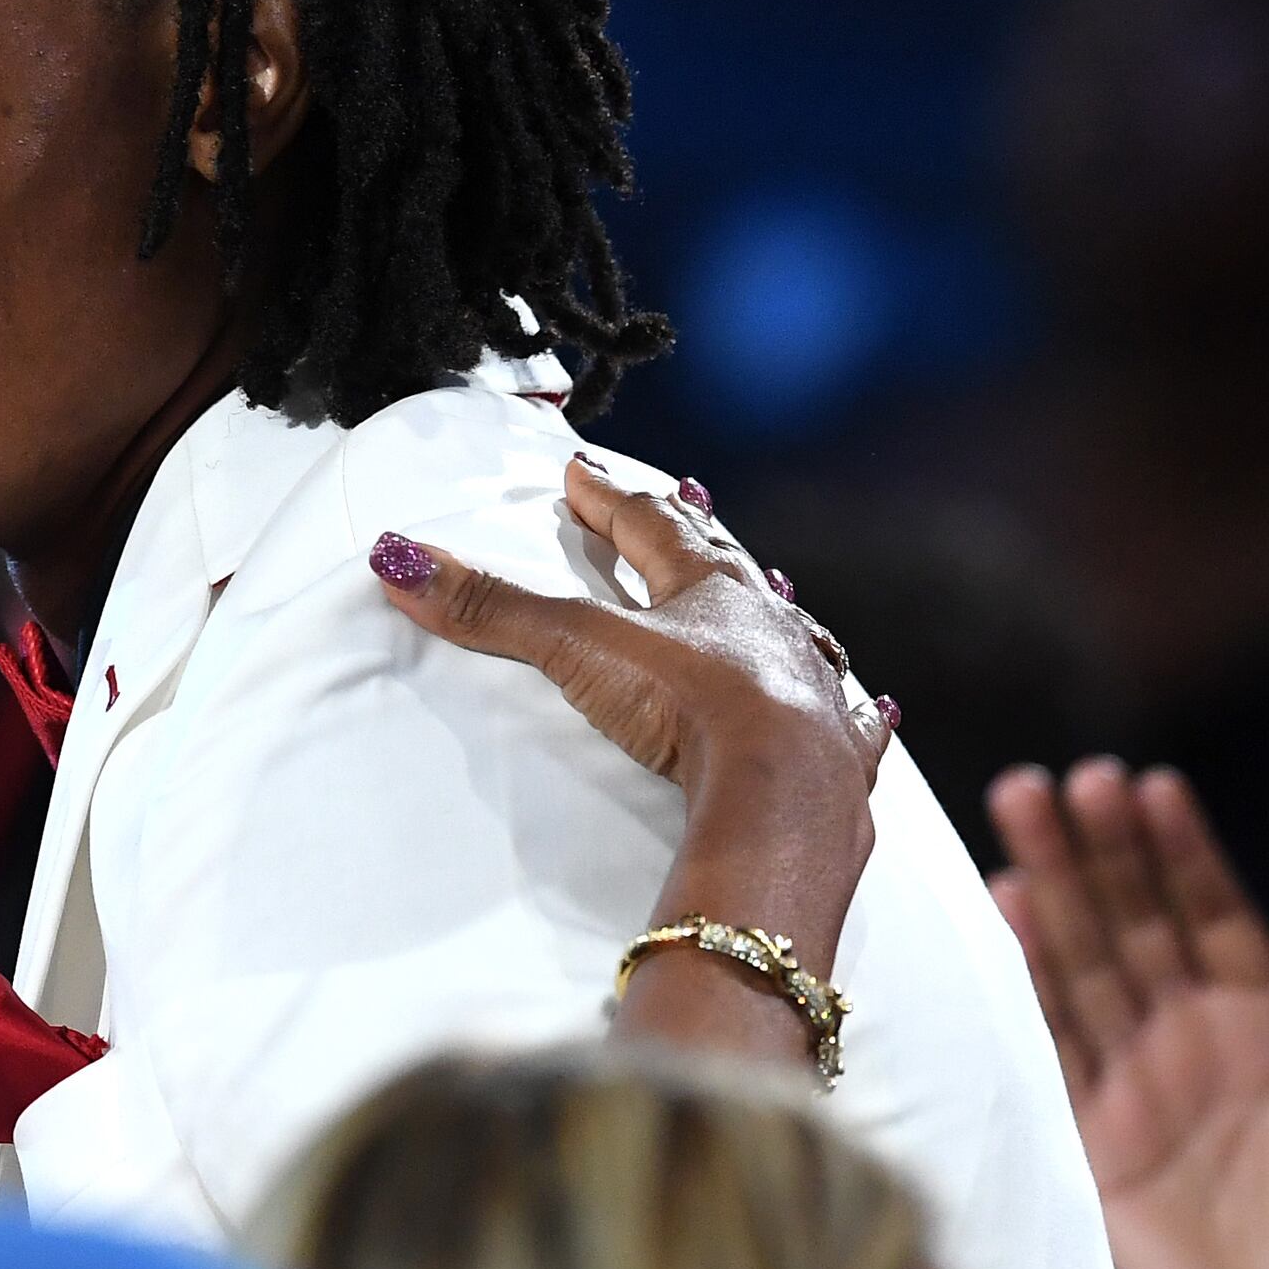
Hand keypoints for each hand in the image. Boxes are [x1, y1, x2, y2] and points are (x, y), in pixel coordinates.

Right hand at [373, 458, 888, 809]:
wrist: (786, 794)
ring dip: (771, 611)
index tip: (583, 474)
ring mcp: (810, 688)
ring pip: (792, 632)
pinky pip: (849, 720)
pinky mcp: (838, 755)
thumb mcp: (579, 649)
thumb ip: (493, 609)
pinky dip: (851, 708)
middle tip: (675, 506)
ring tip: (768, 594)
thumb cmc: (696, 709)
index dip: (608, 500)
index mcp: (709, 591)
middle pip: (724, 565)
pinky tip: (867, 702)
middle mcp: (768, 627)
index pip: (649, 527)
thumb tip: (401, 560)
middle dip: (690, 535)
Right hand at [989, 760, 1268, 1268]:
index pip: (1216, 915)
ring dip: (1052, 887)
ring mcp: (1129, 1081)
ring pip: (1081, 962)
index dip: (1182, 852)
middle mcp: (1189, 1040)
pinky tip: (1003, 908)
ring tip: (1023, 805)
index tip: (1149, 786)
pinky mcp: (1080, 1132)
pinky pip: (1044, 1034)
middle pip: (1134, 922)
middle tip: (1063, 779)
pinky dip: (1021, 971)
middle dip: (1099, 850)